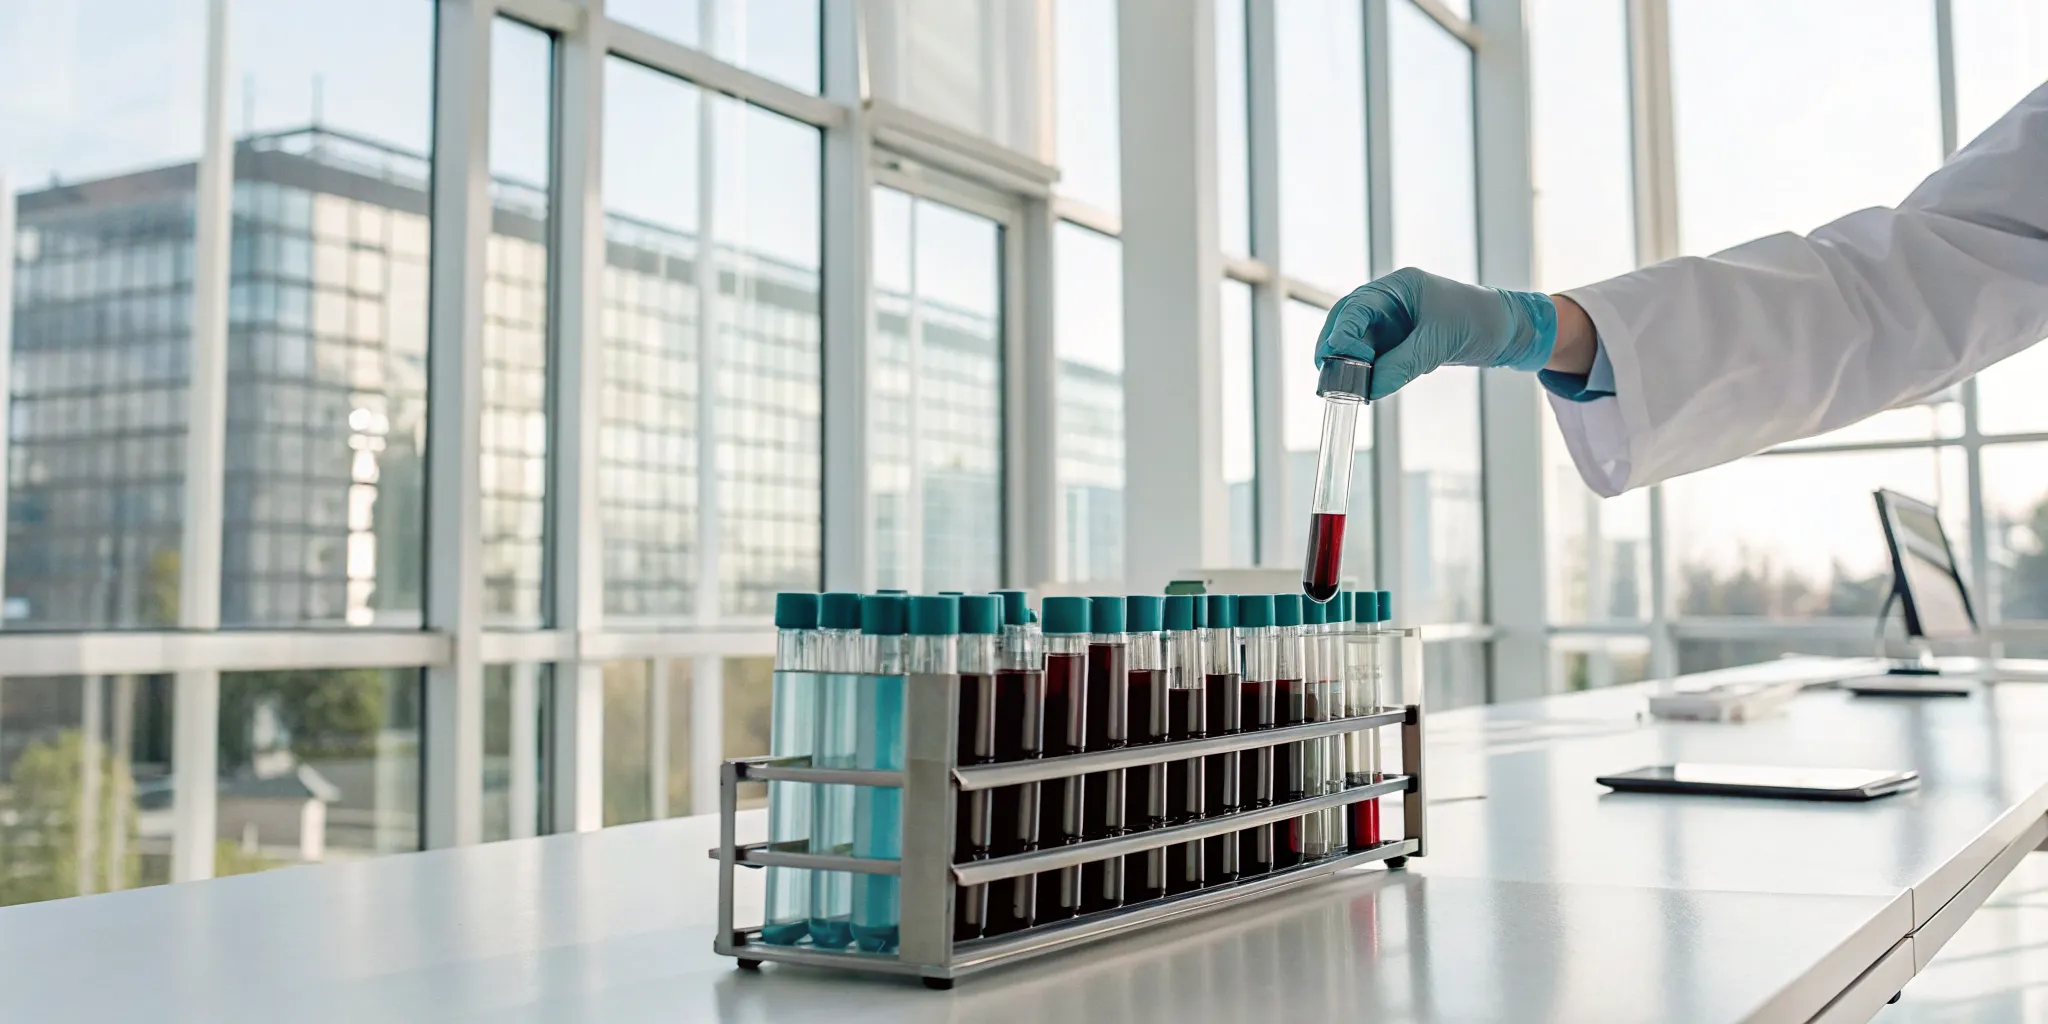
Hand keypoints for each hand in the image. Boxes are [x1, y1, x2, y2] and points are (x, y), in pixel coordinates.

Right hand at [1313, 267, 1559, 398]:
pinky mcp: (1400, 341)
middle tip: (1326, 377)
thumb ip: (1401, 365)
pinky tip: (1362, 388)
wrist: (1509, 332)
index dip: (1342, 333)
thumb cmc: (1480, 322)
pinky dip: (1365, 371)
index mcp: (1398, 287)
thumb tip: (1368, 389)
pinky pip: (1373, 356)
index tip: (1338, 359)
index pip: (1356, 306)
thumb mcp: (1438, 343)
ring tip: (1340, 389)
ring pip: (1357, 342)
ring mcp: (1393, 321)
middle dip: (1333, 348)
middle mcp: (1390, 301)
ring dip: (1347, 364)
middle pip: (1347, 322)